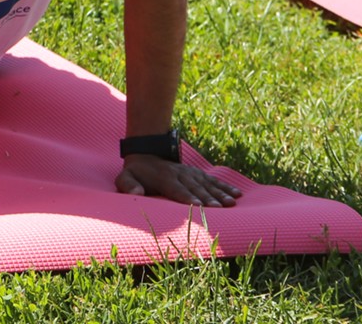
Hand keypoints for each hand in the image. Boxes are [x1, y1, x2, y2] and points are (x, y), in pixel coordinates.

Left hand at [116, 154, 239, 206]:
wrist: (145, 154)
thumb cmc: (136, 173)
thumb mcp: (124, 177)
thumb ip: (128, 185)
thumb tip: (135, 193)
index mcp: (163, 178)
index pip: (176, 189)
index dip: (186, 197)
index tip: (196, 205)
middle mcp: (179, 174)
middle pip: (195, 188)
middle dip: (207, 197)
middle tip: (218, 208)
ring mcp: (190, 173)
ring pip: (206, 183)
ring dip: (219, 193)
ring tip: (231, 203)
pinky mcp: (197, 173)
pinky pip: (212, 179)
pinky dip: (225, 186)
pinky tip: (237, 194)